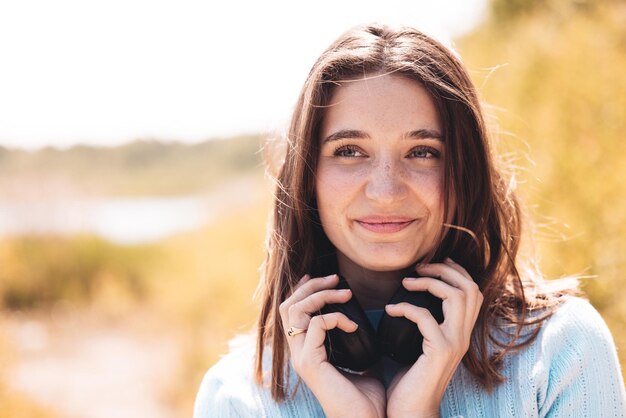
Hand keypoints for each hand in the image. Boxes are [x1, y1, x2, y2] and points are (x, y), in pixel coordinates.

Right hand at [279, 274, 385, 417]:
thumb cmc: (367, 400)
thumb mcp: (361, 362)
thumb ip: (356, 343)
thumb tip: (365, 322)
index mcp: (307, 351)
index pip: (292, 312)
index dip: (304, 290)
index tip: (325, 278)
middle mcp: (298, 352)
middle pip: (288, 305)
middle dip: (311, 286)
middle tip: (336, 278)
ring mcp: (301, 357)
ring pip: (295, 310)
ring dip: (321, 295)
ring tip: (345, 293)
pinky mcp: (310, 363)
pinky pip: (317, 324)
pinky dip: (336, 317)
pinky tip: (354, 325)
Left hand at [384, 258, 482, 417]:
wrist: (411, 412)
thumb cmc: (410, 381)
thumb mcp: (421, 346)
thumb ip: (424, 325)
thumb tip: (408, 298)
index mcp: (460, 333)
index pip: (473, 292)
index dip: (456, 272)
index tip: (431, 266)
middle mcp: (463, 336)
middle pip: (470, 288)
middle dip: (444, 271)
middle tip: (419, 269)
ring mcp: (454, 344)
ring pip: (456, 296)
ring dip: (429, 283)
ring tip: (406, 283)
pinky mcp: (440, 352)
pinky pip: (426, 317)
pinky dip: (406, 308)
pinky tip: (391, 310)